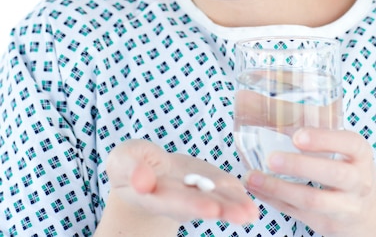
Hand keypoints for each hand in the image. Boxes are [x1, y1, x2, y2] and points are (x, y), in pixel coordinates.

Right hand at [106, 139, 258, 225]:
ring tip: (252, 214)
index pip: (175, 202)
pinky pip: (222, 188)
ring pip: (216, 199)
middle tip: (243, 215)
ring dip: (234, 206)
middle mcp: (179, 200)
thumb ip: (131, 167)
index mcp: (155, 196)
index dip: (192, 205)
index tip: (210, 209)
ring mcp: (195, 192)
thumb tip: (142, 180)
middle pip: (201, 205)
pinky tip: (249, 198)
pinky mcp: (206, 181)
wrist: (145, 168)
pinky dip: (236, 192)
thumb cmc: (131, 163)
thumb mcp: (123, 160)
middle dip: (222, 209)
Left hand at [243, 127, 375, 236]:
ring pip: (313, 201)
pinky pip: (298, 214)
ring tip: (252, 177)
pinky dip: (274, 200)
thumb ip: (297, 118)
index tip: (298, 136)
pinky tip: (255, 188)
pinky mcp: (326, 224)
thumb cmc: (341, 160)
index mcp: (359, 152)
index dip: (324, 139)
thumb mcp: (334, 140)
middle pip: (334, 174)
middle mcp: (358, 180)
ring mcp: (345, 206)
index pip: (349, 143)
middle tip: (271, 158)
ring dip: (279, 189)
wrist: (368, 210)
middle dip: (300, 166)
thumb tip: (246, 97)